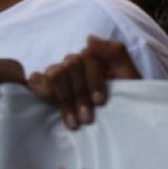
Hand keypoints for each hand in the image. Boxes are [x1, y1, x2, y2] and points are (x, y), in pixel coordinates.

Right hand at [27, 36, 141, 129]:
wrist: (124, 130)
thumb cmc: (128, 105)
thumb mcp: (130, 79)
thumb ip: (116, 54)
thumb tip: (89, 39)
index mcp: (94, 60)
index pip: (86, 56)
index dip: (93, 80)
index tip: (100, 102)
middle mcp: (75, 65)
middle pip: (70, 65)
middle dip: (79, 93)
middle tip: (87, 119)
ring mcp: (60, 77)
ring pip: (55, 74)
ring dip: (65, 99)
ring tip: (74, 122)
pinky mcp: (46, 90)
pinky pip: (37, 80)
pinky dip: (39, 88)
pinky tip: (47, 103)